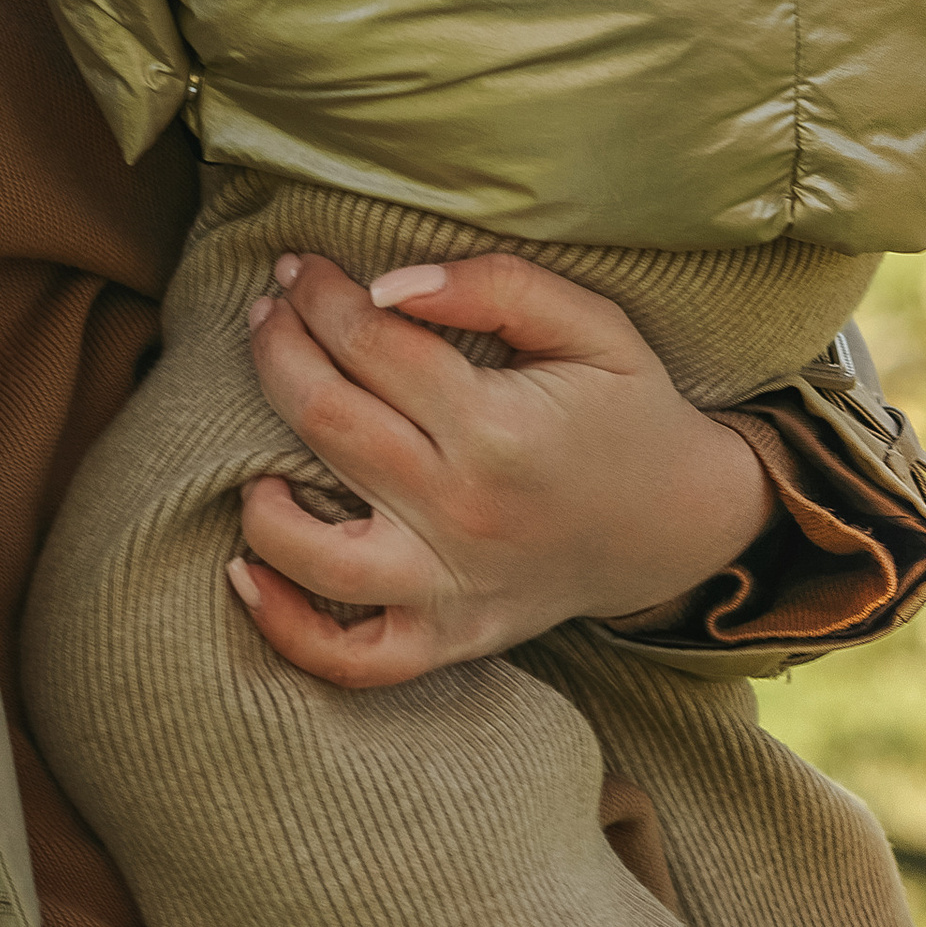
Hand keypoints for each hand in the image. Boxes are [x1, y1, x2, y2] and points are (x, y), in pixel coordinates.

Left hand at [232, 250, 773, 687]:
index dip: (319, 294)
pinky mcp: (449, 640)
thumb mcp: (593, 323)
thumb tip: (388, 284)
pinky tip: (244, 569)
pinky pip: (352, 659)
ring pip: (317, 553)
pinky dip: (287, 627)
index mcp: (497, 428)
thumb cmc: (628, 409)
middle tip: (265, 310)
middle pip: (327, 422)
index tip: (294, 267)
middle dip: (277, 349)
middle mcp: (463, 514)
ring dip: (259, 488)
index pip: (371, 344)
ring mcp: (451, 589)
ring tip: (246, 428)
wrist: (682, 523)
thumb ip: (494, 287)